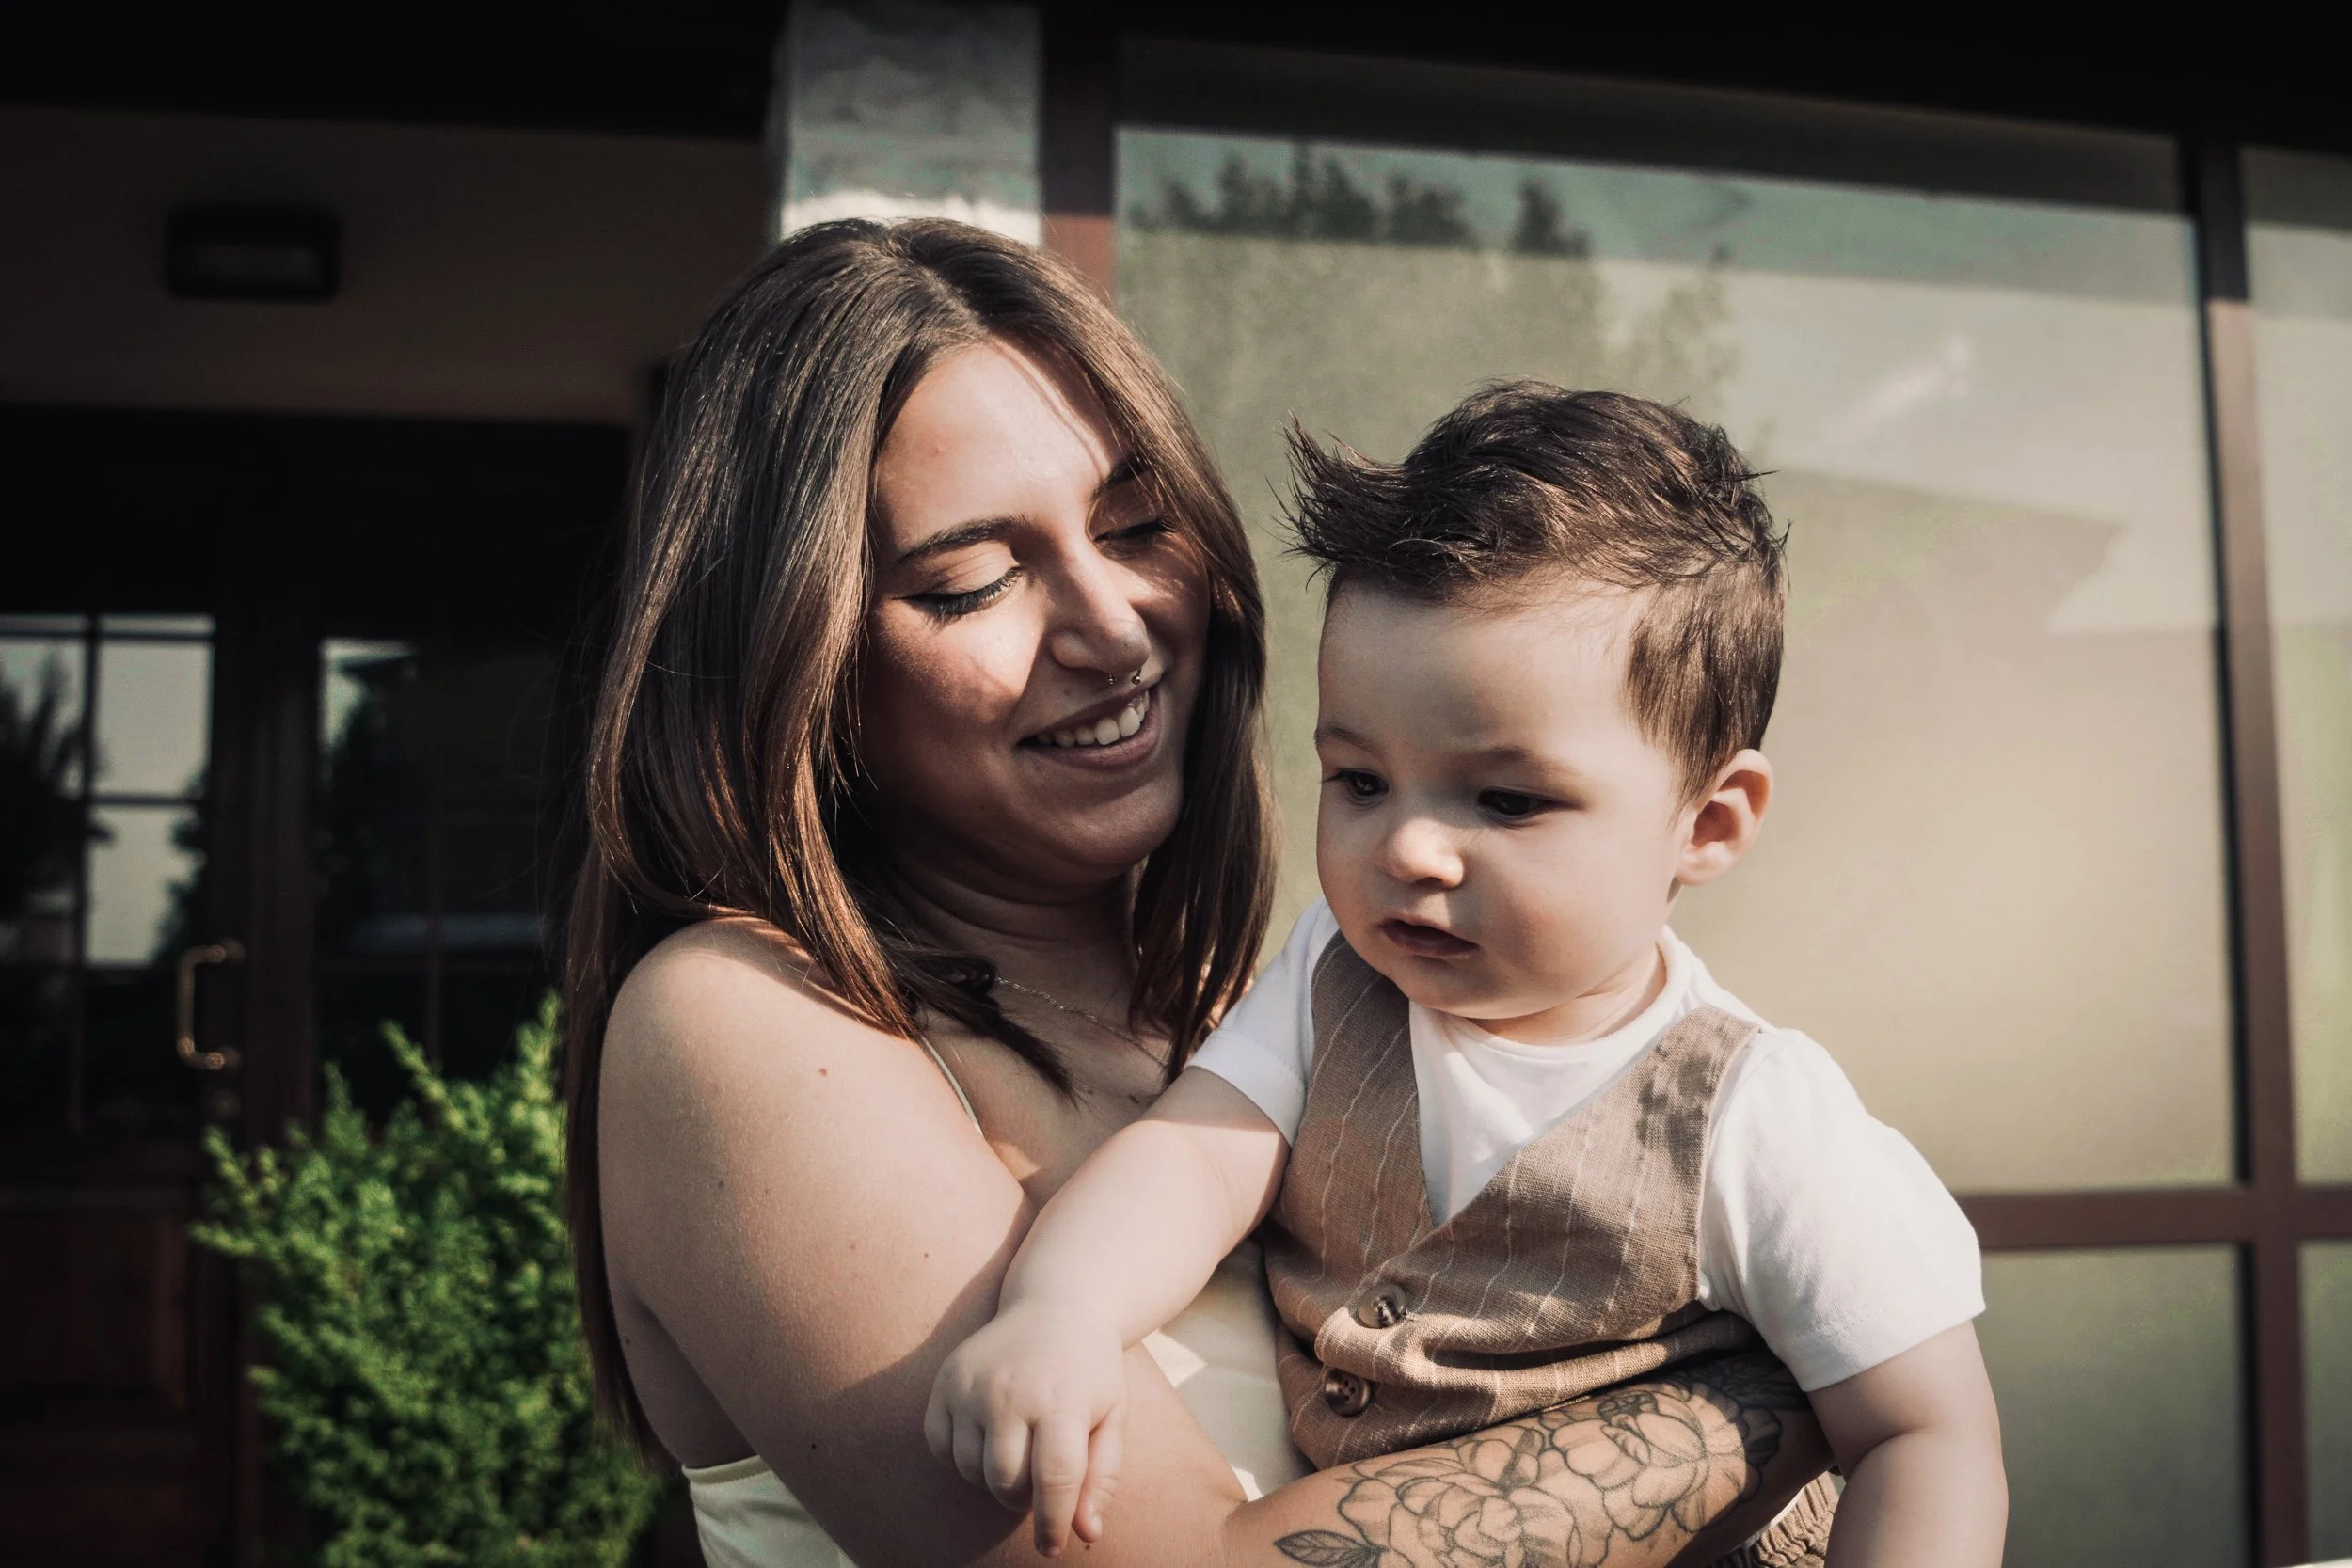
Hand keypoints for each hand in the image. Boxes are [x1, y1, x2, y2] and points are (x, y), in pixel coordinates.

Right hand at [924, 1301, 1129, 1555]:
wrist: (1057, 1305)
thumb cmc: (1090, 1371)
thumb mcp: (1112, 1417)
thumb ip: (1103, 1476)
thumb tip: (1086, 1534)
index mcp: (1062, 1400)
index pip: (1054, 1479)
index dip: (1052, 1523)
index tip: (1052, 1546)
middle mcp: (1011, 1391)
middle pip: (1006, 1482)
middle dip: (1024, 1498)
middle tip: (1041, 1479)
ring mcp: (972, 1384)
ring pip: (972, 1471)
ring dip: (994, 1478)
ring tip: (1018, 1453)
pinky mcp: (945, 1382)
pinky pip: (941, 1447)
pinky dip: (962, 1458)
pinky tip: (988, 1437)